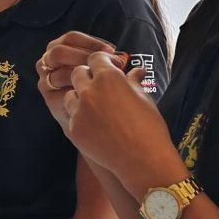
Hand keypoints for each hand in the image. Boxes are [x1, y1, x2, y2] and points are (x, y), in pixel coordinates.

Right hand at [36, 32, 121, 101]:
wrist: (87, 112)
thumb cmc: (94, 84)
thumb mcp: (99, 66)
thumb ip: (105, 59)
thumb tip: (121, 58)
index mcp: (59, 47)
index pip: (71, 38)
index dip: (91, 42)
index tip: (110, 50)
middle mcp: (48, 62)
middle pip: (59, 52)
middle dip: (83, 57)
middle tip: (101, 66)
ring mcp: (46, 80)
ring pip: (59, 74)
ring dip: (81, 78)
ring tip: (98, 82)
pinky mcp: (50, 97)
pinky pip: (61, 93)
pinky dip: (77, 94)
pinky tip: (90, 95)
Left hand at [46, 48, 176, 186]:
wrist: (142, 159)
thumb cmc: (149, 126)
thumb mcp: (143, 99)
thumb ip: (133, 82)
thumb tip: (136, 71)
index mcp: (108, 78)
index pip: (95, 59)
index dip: (101, 62)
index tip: (106, 67)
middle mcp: (89, 91)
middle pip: (77, 74)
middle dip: (87, 76)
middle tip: (98, 85)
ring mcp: (78, 111)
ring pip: (69, 95)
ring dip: (79, 97)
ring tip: (95, 107)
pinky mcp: (73, 129)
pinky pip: (71, 117)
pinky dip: (80, 118)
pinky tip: (95, 125)